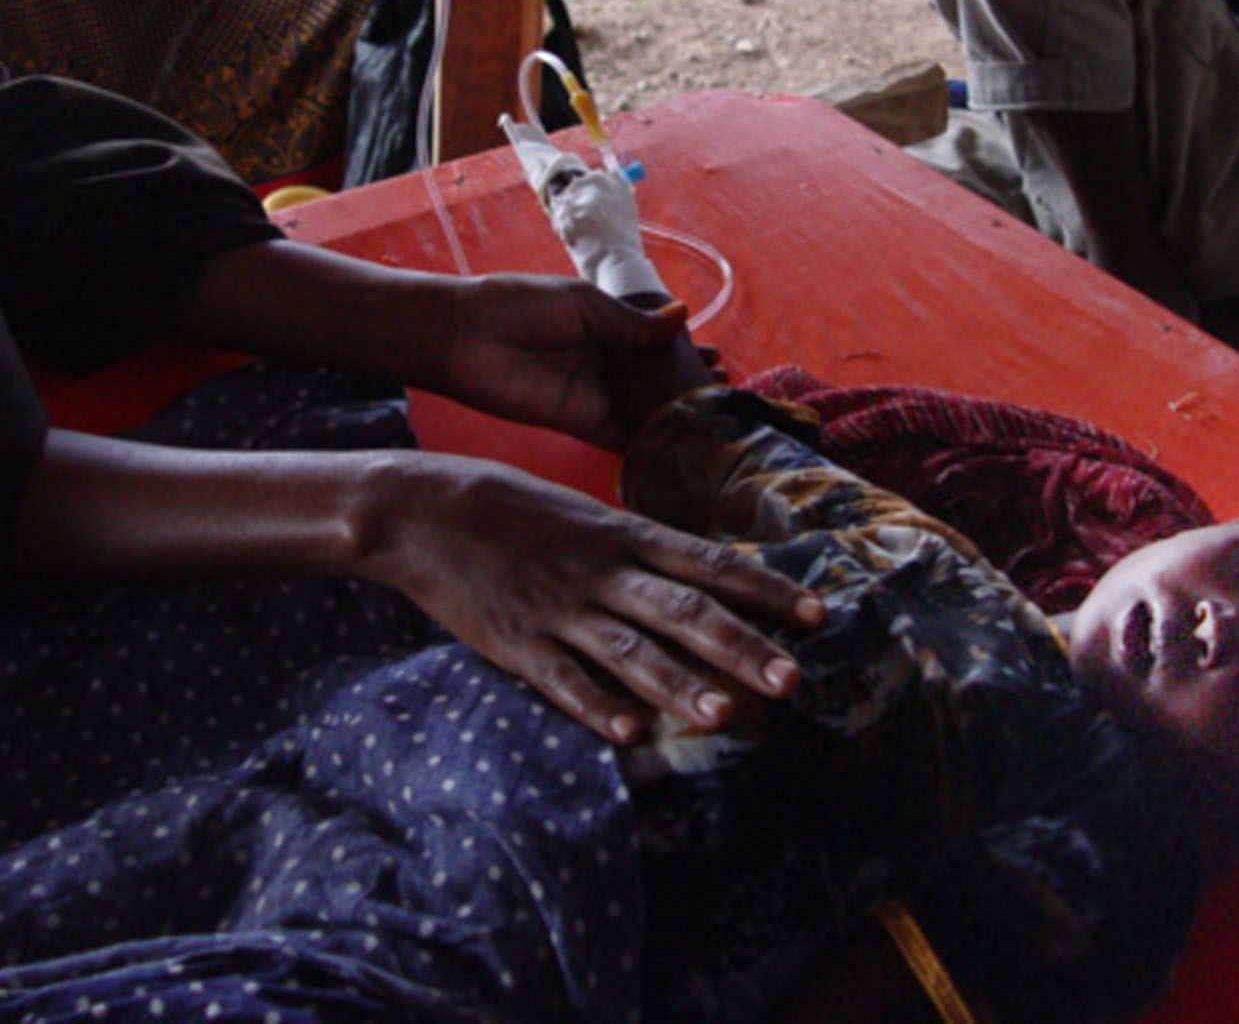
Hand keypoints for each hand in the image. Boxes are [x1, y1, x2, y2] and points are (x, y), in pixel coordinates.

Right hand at [358, 451, 823, 743]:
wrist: (422, 509)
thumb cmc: (506, 506)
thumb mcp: (582, 513)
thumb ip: (632, 547)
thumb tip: (688, 574)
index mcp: (621, 533)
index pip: (709, 562)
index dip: (766, 590)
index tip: (817, 615)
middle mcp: (601, 571)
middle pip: (684, 610)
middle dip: (741, 647)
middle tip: (793, 680)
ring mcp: (559, 609)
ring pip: (630, 651)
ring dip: (680, 685)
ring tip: (725, 715)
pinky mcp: (516, 642)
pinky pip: (562, 680)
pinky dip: (594, 706)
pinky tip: (627, 732)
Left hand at [426, 274, 699, 449]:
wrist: (466, 336)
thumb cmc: (519, 305)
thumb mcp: (583, 304)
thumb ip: (632, 322)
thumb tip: (683, 316)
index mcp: (603, 326)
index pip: (652, 342)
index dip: (684, 350)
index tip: (718, 357)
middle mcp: (602, 363)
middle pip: (652, 379)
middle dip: (686, 384)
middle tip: (724, 391)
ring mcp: (593, 395)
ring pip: (643, 408)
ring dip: (675, 413)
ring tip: (715, 417)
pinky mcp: (580, 423)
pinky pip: (621, 435)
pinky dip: (648, 440)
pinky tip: (680, 443)